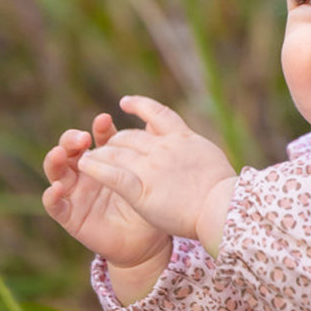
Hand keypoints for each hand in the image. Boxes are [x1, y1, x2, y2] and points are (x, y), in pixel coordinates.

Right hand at [42, 113, 170, 270]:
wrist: (147, 242)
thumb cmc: (148, 206)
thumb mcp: (148, 178)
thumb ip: (146, 153)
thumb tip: (153, 122)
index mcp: (105, 160)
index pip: (98, 138)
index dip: (99, 128)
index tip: (105, 120)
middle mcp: (85, 173)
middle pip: (70, 149)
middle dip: (72, 139)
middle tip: (82, 138)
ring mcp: (75, 193)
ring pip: (56, 172)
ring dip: (55, 160)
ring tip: (60, 153)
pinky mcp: (70, 216)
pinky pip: (55, 205)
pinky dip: (51, 196)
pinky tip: (56, 189)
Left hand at [77, 96, 237, 250]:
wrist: (223, 208)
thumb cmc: (226, 193)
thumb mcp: (212, 160)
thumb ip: (197, 152)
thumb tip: (198, 153)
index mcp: (182, 138)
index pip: (157, 114)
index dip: (139, 106)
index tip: (125, 102)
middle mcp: (162, 148)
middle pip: (129, 137)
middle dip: (115, 142)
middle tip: (106, 149)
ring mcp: (150, 167)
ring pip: (116, 153)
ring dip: (100, 155)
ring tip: (86, 158)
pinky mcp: (140, 188)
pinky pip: (111, 174)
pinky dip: (95, 168)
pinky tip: (84, 166)